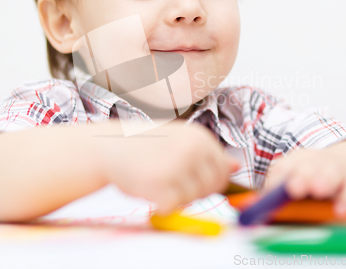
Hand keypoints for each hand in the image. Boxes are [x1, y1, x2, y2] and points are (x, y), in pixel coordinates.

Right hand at [102, 121, 238, 214]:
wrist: (110, 146)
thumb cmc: (146, 145)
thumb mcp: (180, 142)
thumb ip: (208, 155)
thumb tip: (236, 167)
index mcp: (201, 138)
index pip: (222, 172)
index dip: (206, 180)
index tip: (185, 174)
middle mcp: (193, 149)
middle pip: (211, 187)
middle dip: (193, 190)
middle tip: (170, 178)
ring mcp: (177, 166)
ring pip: (193, 199)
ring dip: (176, 196)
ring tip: (157, 178)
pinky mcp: (160, 184)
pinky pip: (173, 207)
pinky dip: (161, 204)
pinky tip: (148, 188)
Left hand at [263, 148, 345, 216]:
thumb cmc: (322, 179)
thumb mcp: (301, 183)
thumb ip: (278, 197)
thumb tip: (253, 209)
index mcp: (297, 163)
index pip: (283, 168)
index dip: (276, 179)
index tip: (270, 192)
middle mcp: (317, 163)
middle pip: (307, 168)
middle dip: (300, 177)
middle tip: (293, 188)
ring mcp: (340, 170)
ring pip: (332, 173)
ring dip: (324, 180)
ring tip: (318, 189)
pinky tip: (341, 209)